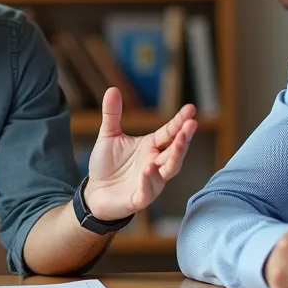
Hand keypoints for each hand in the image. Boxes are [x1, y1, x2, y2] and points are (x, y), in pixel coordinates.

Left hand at [82, 87, 197, 221]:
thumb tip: (112, 88)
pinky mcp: (139, 198)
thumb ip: (112, 114)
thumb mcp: (109, 136)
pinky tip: (149, 169)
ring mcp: (150, 182)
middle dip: (183, 139)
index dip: (180, 121)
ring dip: (173, 158)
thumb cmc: (107, 165)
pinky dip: (150, 181)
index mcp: (151, 146)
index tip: (191, 108)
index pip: (169, 132)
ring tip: (176, 144)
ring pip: (168, 170)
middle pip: (174, 151)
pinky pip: (148, 190)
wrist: (95, 193)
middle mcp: (155, 163)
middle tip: (191, 124)